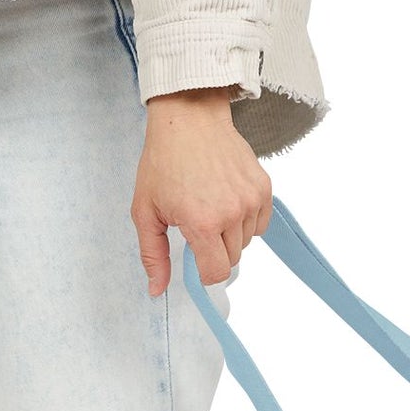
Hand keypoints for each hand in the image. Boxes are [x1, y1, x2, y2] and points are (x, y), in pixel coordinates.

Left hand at [130, 88, 271, 295]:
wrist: (189, 120)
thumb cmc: (163, 163)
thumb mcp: (145, 211)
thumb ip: (153, 255)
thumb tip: (158, 290)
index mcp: (202, 223)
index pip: (216, 272)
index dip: (204, 273)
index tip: (194, 260)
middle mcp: (232, 213)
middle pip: (231, 259)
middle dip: (214, 251)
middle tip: (197, 225)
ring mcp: (251, 199)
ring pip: (246, 242)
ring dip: (230, 235)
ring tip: (211, 208)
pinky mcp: (263, 188)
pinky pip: (260, 223)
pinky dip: (246, 220)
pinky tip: (227, 201)